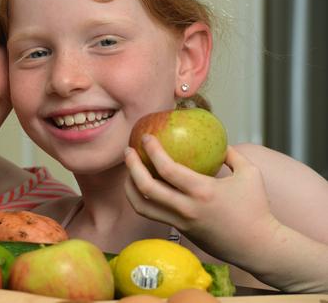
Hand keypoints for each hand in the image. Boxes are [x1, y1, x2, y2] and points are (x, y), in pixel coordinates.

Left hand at [123, 135, 279, 264]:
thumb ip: (232, 155)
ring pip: (142, 206)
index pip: (167, 169)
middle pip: (146, 187)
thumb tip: (218, 142)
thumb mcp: (250, 174)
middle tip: (128, 151)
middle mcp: (186, 207)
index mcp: (202, 191)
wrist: (257, 246)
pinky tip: (141, 187)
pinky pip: (152, 214)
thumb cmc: (256, 208)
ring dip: (130, 186)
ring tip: (128, 170)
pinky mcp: (179, 231)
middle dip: (131, 166)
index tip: (146, 137)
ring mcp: (180, 222)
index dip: (152, 151)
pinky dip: (141, 199)